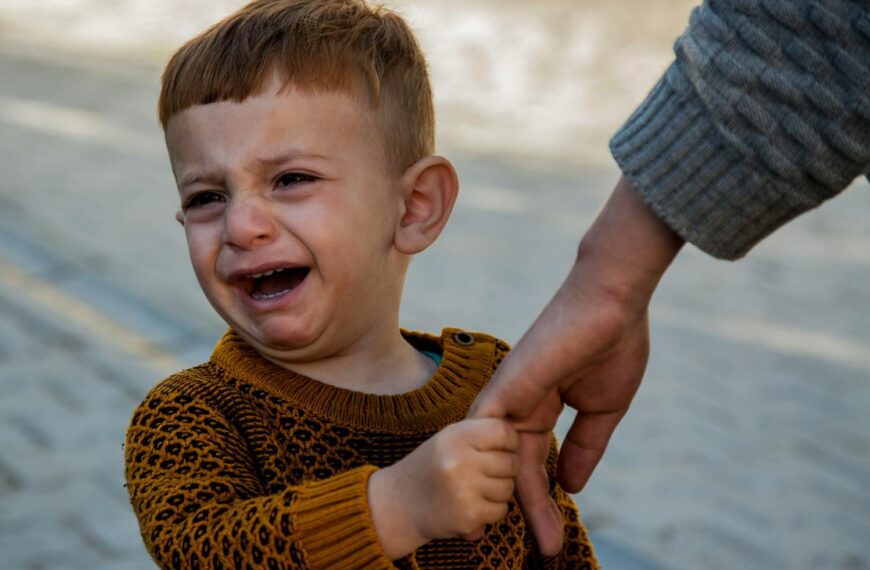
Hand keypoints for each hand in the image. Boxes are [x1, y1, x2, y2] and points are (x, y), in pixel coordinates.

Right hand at [368, 418, 519, 559]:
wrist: (400, 504)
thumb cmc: (432, 466)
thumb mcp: (449, 439)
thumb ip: (481, 433)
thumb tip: (521, 433)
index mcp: (456, 436)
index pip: (504, 431)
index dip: (509, 440)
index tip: (501, 447)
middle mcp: (460, 461)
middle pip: (511, 463)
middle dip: (504, 468)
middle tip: (486, 471)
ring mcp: (464, 491)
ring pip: (508, 488)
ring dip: (498, 490)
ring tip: (475, 487)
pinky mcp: (468, 517)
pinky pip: (500, 510)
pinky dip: (491, 510)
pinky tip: (471, 504)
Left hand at [468, 177, 683, 555]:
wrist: (614, 301)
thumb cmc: (612, 344)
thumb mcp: (602, 409)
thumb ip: (584, 447)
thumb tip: (570, 487)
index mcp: (537, 406)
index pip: (533, 462)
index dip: (540, 499)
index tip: (550, 534)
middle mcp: (516, 403)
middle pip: (513, 466)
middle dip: (528, 510)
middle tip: (545, 548)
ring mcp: (508, 394)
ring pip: (499, 456)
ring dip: (509, 497)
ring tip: (524, 536)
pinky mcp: (508, 384)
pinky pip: (487, 431)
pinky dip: (487, 463)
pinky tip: (494, 497)